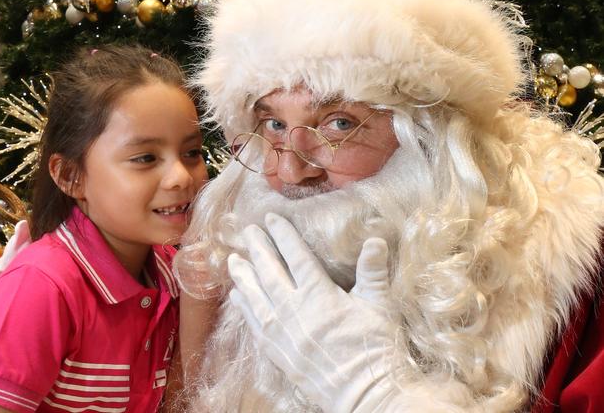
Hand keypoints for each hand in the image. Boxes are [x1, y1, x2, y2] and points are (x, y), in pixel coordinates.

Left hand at [228, 213, 394, 412]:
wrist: (364, 393)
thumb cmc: (374, 347)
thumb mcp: (378, 305)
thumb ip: (372, 271)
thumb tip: (376, 239)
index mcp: (319, 294)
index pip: (295, 256)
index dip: (282, 235)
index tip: (271, 218)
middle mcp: (294, 309)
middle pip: (269, 272)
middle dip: (257, 249)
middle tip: (246, 231)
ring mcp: (281, 332)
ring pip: (255, 296)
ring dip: (242, 276)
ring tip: (233, 260)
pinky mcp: (276, 351)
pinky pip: (253, 323)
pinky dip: (244, 306)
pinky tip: (237, 296)